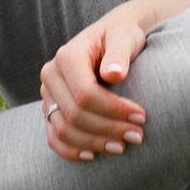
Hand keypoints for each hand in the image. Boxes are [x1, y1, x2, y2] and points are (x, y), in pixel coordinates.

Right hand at [39, 1, 153, 161]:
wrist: (112, 36)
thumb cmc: (121, 34)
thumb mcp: (124, 36)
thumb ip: (119, 52)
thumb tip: (114, 74)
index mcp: (67, 55)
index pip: (85, 93)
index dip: (113, 110)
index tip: (141, 116)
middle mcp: (52, 74)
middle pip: (75, 114)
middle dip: (107, 129)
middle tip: (137, 136)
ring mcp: (48, 94)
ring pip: (63, 129)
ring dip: (93, 143)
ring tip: (121, 147)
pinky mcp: (50, 108)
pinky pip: (54, 137)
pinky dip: (70, 150)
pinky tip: (93, 155)